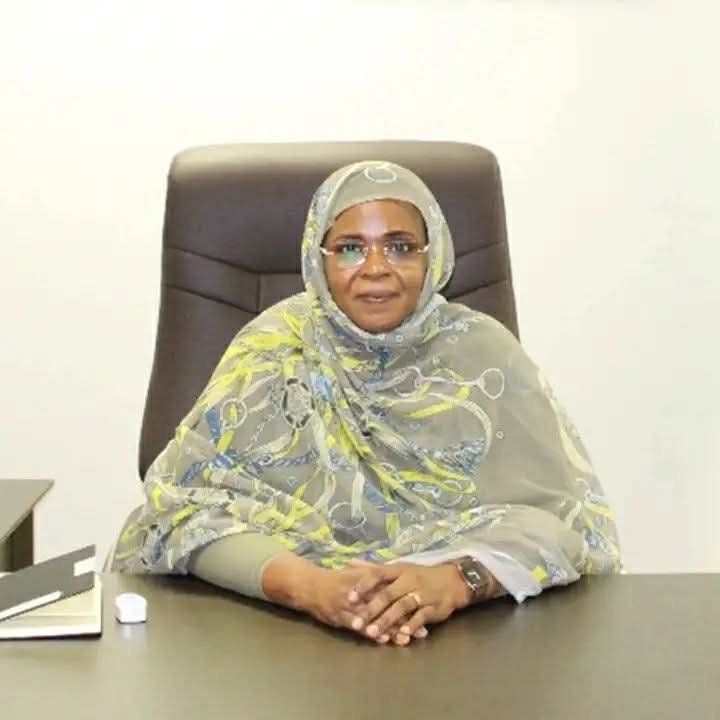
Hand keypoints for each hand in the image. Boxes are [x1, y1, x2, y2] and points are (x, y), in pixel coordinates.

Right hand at [262, 554, 427, 642]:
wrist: (309, 585)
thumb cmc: (334, 580)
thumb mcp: (354, 573)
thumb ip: (372, 575)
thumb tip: (393, 575)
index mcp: (366, 578)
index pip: (391, 590)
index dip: (407, 600)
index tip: (423, 608)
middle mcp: (360, 590)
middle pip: (387, 605)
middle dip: (404, 618)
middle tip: (421, 629)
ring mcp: (350, 604)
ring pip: (375, 617)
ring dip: (391, 629)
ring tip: (406, 639)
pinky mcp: (340, 616)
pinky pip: (358, 626)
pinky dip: (371, 632)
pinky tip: (382, 639)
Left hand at [346, 560, 471, 644]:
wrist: (453, 581)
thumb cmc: (420, 575)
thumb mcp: (398, 568)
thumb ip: (373, 568)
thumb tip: (350, 563)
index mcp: (399, 570)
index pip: (378, 574)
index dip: (364, 585)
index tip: (349, 597)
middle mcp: (409, 580)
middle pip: (388, 594)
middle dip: (371, 609)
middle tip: (356, 624)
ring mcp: (422, 594)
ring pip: (402, 607)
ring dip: (387, 620)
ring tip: (372, 633)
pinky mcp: (433, 607)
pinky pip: (421, 617)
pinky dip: (411, 625)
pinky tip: (401, 635)